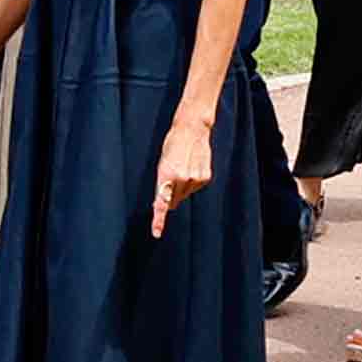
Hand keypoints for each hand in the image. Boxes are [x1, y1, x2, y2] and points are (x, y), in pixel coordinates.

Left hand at [152, 119, 212, 237]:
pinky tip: (192, 167)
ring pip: (185, 194)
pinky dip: (192, 181)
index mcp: (166, 174)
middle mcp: (181, 179)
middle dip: (170, 196)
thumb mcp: (162, 162)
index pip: (161, 202)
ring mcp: (195, 179)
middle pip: (173, 200)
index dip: (159, 219)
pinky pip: (195, 187)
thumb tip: (165, 202)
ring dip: (182, 187)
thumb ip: (163, 183)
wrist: (192, 128)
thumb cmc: (173, 144)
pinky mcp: (205, 177)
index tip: (156, 232)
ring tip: (182, 167)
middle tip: (170, 179)